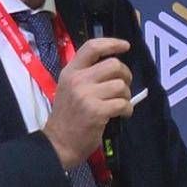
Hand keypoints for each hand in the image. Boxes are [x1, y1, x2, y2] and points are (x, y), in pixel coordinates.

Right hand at [43, 38, 132, 169]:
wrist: (58, 143)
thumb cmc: (67, 116)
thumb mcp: (69, 88)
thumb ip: (87, 74)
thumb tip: (115, 67)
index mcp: (70, 71)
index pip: (92, 47)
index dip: (112, 43)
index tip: (125, 46)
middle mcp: (78, 80)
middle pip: (113, 65)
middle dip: (125, 75)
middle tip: (123, 87)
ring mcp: (87, 95)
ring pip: (120, 85)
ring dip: (126, 95)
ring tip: (120, 104)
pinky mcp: (97, 111)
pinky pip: (122, 103)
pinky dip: (127, 109)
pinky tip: (122, 114)